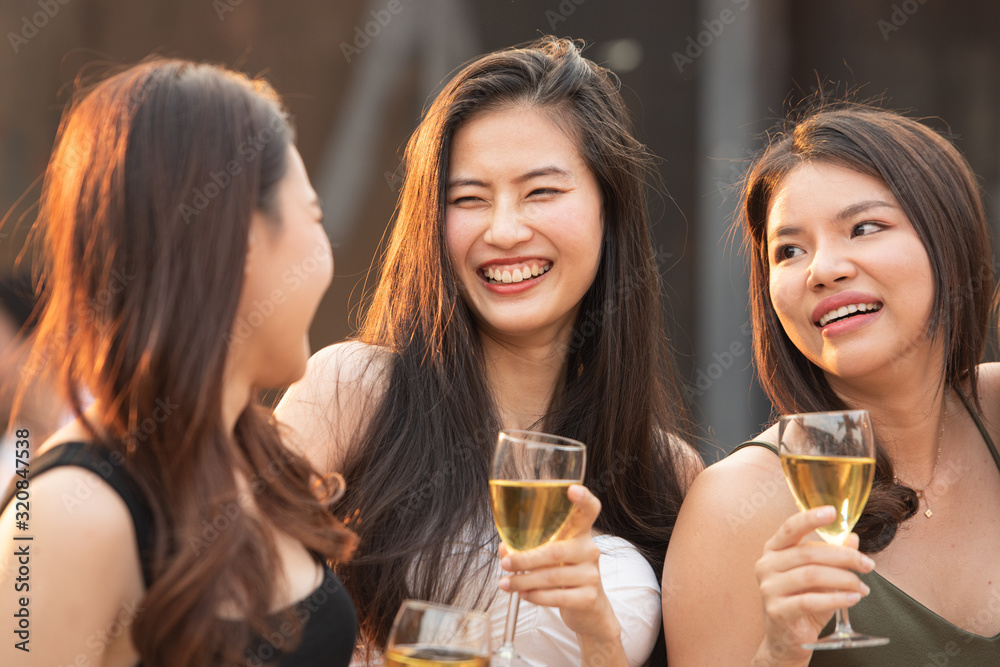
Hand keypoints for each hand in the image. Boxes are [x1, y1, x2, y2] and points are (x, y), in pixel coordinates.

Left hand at [498, 484, 620, 643]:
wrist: (588, 609)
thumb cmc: (564, 574)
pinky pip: (557, 597)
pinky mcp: (589, 597)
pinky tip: (524, 594)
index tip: (572, 489)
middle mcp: (589, 550)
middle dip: (525, 558)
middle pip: (555, 550)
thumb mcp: (551, 556)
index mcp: (580, 533)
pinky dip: (536, 596)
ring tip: (506, 583)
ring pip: (552, 576)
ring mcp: (591, 574)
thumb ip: (529, 548)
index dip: (583, 499)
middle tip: (505, 562)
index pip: (589, 511)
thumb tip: (504, 549)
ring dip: (524, 580)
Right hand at [754, 506, 874, 662]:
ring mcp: (768, 588)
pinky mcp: (776, 610)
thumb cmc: (803, 602)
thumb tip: (852, 538)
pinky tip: (853, 598)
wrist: (787, 640)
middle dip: (844, 557)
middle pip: (808, 553)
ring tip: (862, 587)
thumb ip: (834, 556)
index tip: (833, 512)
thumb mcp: (821, 577)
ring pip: (811, 575)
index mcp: (773, 550)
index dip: (810, 518)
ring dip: (844, 579)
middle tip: (867, 565)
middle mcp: (766, 565)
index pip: (790, 528)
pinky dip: (836, 599)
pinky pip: (810, 600)